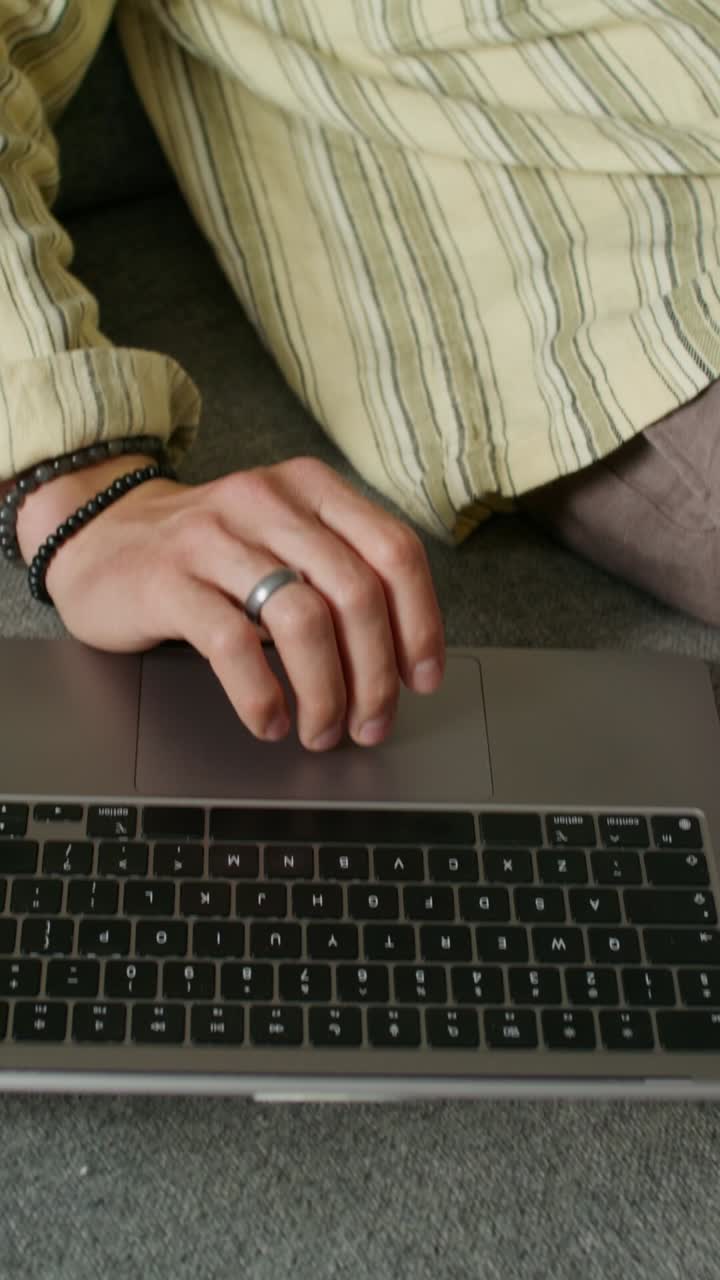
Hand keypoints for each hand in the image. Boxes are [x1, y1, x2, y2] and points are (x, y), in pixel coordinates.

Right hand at [19, 455, 444, 749]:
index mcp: (311, 489)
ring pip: (302, 620)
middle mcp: (268, 502)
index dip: (420, 624)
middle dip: (375, 675)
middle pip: (356, 593)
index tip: (422, 679)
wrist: (99, 536)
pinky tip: (270, 721)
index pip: (395, 552)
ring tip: (321, 731)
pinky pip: (232, 644)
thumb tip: (399, 659)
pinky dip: (262, 695)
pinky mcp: (168, 579)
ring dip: (325, 693)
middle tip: (371, 724)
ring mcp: (215, 538)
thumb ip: (338, 576)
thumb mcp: (282, 541)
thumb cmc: (207, 553)